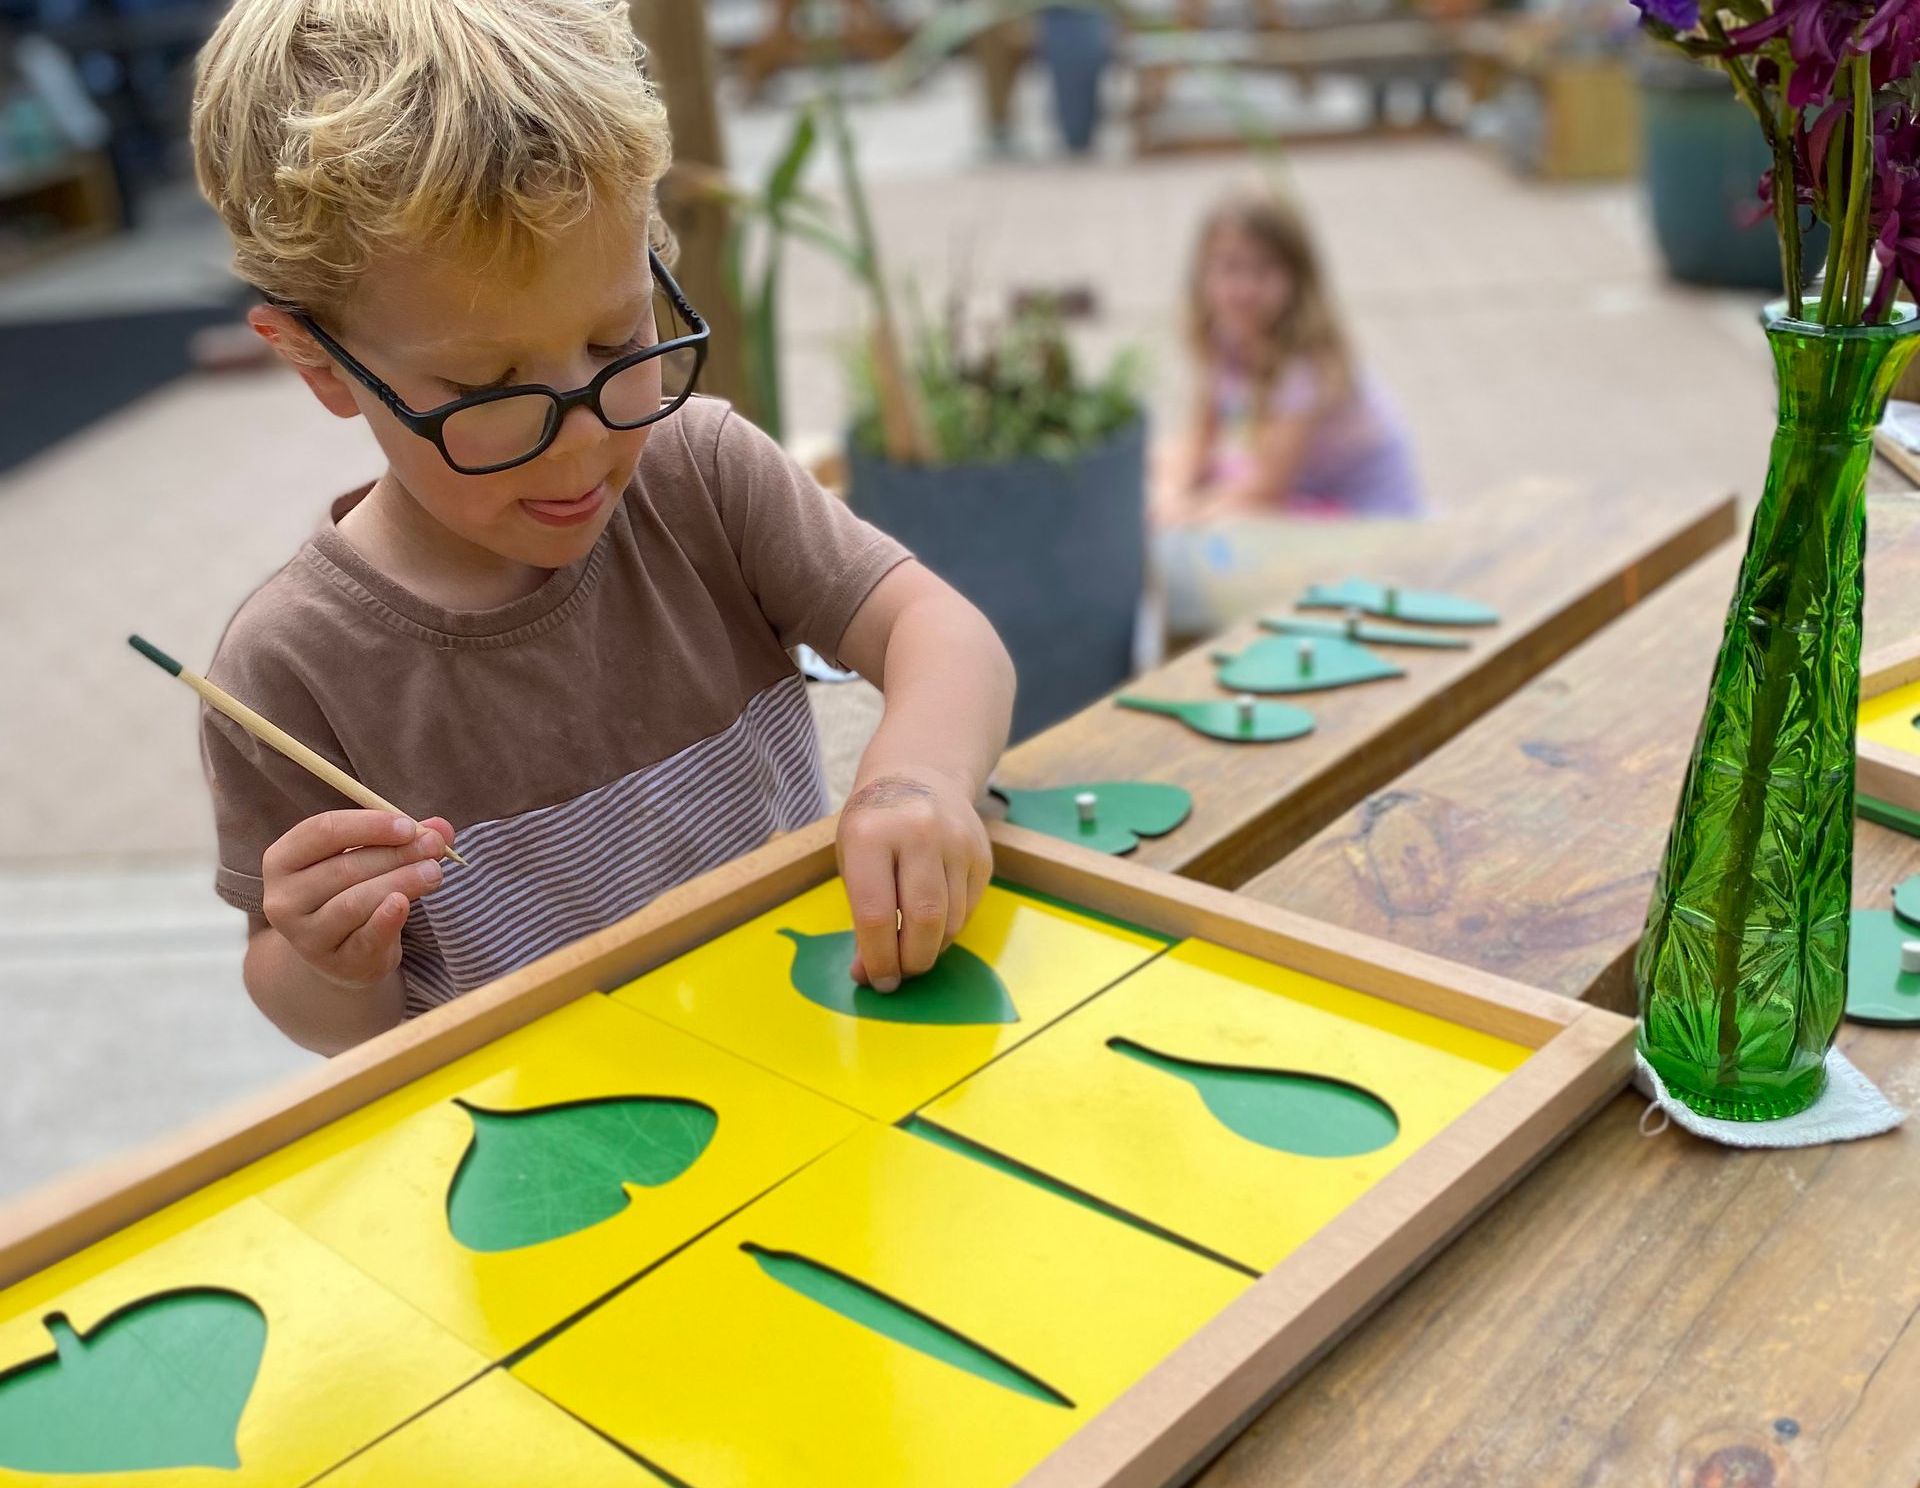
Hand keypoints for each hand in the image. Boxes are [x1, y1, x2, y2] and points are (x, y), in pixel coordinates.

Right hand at [260, 810, 455, 988]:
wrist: (341, 951)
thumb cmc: (350, 890)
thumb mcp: (367, 858)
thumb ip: (402, 839)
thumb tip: (441, 829)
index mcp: (283, 859)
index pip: (322, 831)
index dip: (369, 825)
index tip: (409, 826)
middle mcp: (284, 898)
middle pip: (343, 868)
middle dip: (395, 854)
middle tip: (433, 846)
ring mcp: (305, 935)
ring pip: (354, 902)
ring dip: (400, 882)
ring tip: (433, 872)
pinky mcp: (334, 961)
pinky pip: (365, 937)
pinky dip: (386, 920)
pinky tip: (404, 904)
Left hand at [836, 771, 991, 991]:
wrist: (918, 773)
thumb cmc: (874, 825)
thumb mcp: (852, 860)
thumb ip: (860, 916)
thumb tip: (867, 973)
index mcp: (871, 835)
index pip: (876, 913)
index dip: (877, 958)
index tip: (877, 980)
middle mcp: (918, 834)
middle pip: (922, 920)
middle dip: (911, 960)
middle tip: (900, 975)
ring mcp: (956, 842)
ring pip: (951, 921)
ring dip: (931, 948)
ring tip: (912, 950)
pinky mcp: (981, 854)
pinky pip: (968, 909)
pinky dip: (949, 928)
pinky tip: (932, 923)